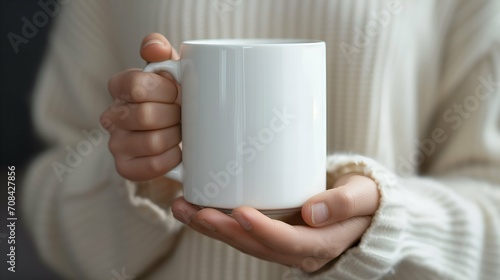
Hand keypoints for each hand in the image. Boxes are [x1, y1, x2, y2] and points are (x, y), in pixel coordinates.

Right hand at [101, 33, 181, 181]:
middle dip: (174, 115)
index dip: (164, 90)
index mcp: (120, 87)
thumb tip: (154, 47)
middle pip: (145, 116)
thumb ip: (160, 52)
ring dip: (175, 137)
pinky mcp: (125, 167)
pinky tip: (178, 151)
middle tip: (183, 114)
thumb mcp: (172, 71)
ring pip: (152, 142)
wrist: (181, 133)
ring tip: (180, 132)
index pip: (135, 84)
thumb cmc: (175, 99)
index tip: (177, 91)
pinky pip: (153, 165)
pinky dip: (173, 158)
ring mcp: (116, 143)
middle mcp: (112, 115)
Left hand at [172, 173, 379, 271]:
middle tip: (193, 210)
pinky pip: (243, 234)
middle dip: (222, 230)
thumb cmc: (366, 201)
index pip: (287, 242)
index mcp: (322, 245)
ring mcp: (283, 245)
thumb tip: (311, 212)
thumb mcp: (364, 197)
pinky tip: (197, 209)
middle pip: (255, 245)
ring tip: (182, 209)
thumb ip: (344, 203)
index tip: (239, 211)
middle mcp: (298, 252)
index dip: (262, 230)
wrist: (364, 210)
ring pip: (243, 242)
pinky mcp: (274, 233)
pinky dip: (219, 222)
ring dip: (211, 227)